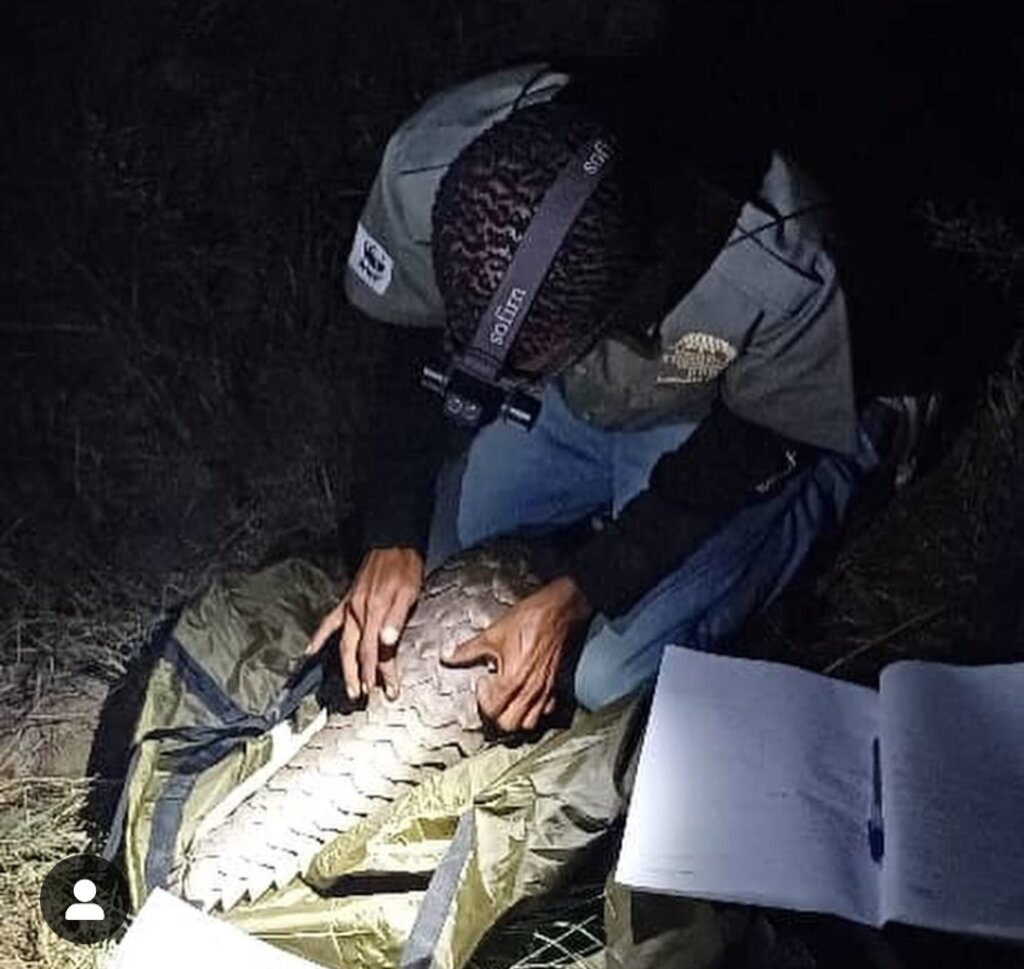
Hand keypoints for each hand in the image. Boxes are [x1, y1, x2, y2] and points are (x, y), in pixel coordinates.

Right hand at [307, 547, 422, 700]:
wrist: (393, 543)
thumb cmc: (405, 567)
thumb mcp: (409, 592)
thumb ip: (397, 619)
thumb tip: (388, 643)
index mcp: (375, 612)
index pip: (375, 652)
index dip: (381, 674)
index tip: (388, 691)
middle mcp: (359, 613)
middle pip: (356, 652)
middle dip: (359, 677)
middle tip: (362, 696)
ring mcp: (350, 608)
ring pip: (343, 644)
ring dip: (345, 667)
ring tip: (348, 687)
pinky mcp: (346, 601)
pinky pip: (329, 622)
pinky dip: (319, 637)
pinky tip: (310, 650)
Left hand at [441, 576, 592, 732]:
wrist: (559, 611)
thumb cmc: (530, 619)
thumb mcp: (493, 634)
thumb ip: (468, 650)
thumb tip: (448, 656)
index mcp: (512, 680)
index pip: (492, 710)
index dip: (482, 700)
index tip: (482, 684)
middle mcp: (530, 690)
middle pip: (509, 725)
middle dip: (496, 716)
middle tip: (491, 697)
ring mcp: (545, 691)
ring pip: (529, 724)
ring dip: (515, 718)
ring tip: (507, 702)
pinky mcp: (555, 686)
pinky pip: (546, 711)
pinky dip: (534, 711)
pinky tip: (526, 697)